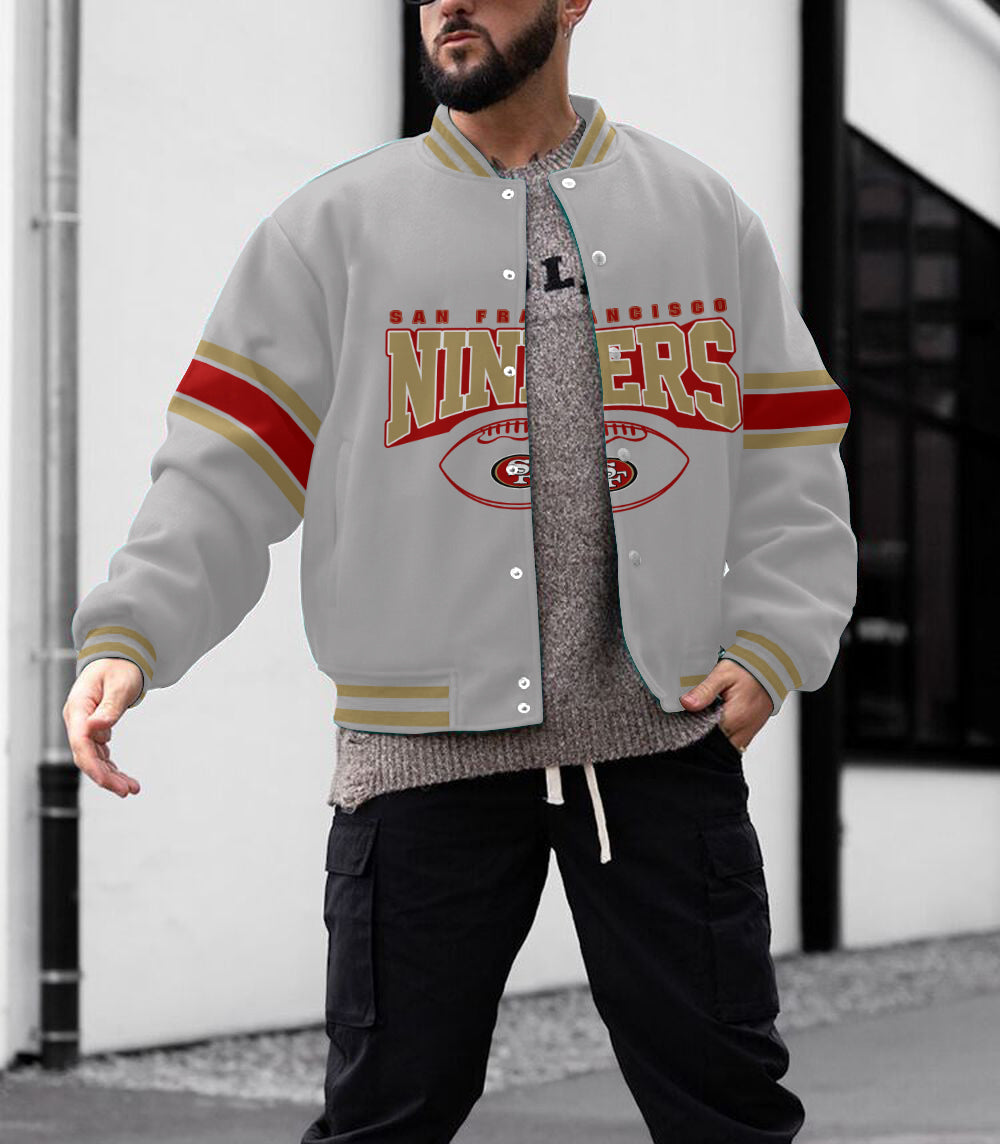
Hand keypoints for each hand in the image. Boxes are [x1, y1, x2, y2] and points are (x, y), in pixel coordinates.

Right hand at [63, 660, 142, 798]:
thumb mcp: (118, 684)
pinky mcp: (94, 732)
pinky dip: (112, 768)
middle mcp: (78, 721)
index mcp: (78, 708)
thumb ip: (109, 707)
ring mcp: (84, 727)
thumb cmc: (119, 668)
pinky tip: (127, 780)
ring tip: (132, 789)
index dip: (93, 765)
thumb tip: (95, 728)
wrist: (119, 659)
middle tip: (127, 791)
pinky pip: (101, 755)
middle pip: (85, 756)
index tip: (109, 781)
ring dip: (111, 776)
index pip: (80, 743)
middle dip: (105, 777)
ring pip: (94, 759)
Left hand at [678, 659, 772, 750]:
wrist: (770, 669)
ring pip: (725, 746)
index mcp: (735, 717)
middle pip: (716, 744)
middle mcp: (744, 729)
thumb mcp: (723, 674)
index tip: (686, 717)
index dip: (693, 727)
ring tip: (707, 718)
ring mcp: (748, 732)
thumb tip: (687, 703)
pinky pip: (734, 742)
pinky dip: (724, 735)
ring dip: (714, 737)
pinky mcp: (750, 731)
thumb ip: (705, 690)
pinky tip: (718, 721)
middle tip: (697, 715)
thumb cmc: (749, 671)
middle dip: (703, 734)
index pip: (706, 734)